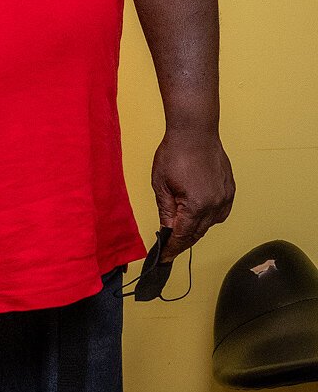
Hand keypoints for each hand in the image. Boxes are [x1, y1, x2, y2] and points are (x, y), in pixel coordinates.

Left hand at [151, 131, 233, 260]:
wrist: (195, 132)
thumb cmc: (174, 154)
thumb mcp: (161, 184)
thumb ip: (165, 210)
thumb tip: (166, 230)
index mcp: (196, 205)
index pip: (183, 235)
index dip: (172, 248)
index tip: (164, 258)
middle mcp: (216, 205)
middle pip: (198, 232)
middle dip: (183, 241)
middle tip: (169, 248)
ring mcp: (225, 197)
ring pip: (210, 224)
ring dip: (196, 230)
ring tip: (180, 232)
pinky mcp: (230, 190)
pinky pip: (220, 212)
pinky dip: (208, 218)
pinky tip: (197, 216)